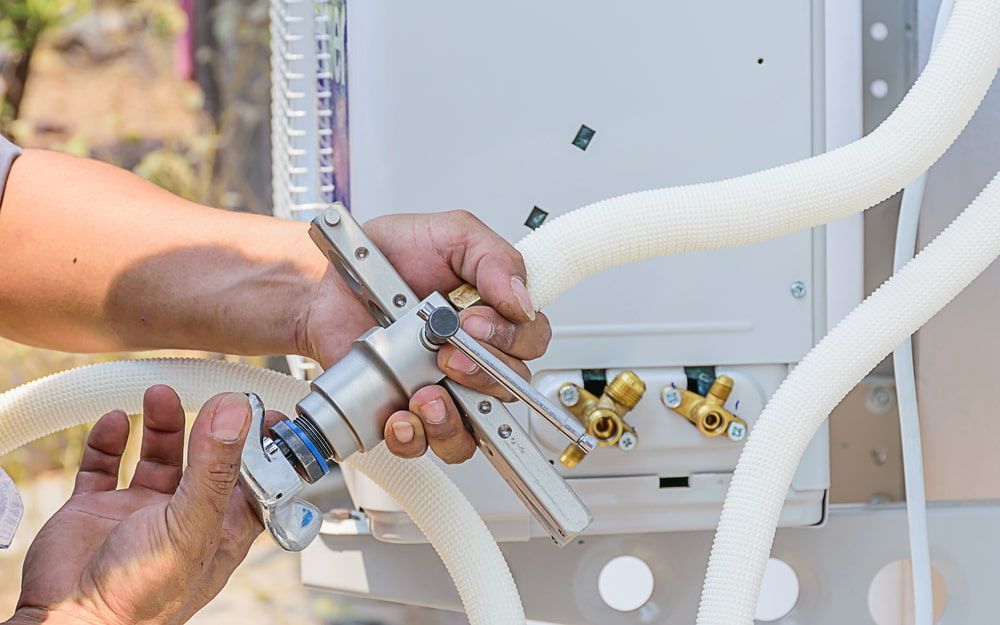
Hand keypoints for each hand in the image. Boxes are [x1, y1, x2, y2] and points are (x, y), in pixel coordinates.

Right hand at [10, 387, 261, 624]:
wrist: (69, 618)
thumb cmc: (140, 596)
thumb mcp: (191, 525)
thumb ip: (215, 467)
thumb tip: (235, 411)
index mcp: (218, 532)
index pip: (253, 482)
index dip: (259, 449)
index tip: (264, 413)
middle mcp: (182, 520)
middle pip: (205, 461)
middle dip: (208, 427)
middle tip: (215, 396)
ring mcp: (137, 514)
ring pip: (157, 457)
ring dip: (161, 424)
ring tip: (161, 395)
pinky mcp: (96, 510)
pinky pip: (104, 466)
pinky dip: (110, 440)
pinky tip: (117, 421)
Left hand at [299, 211, 551, 462]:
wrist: (327, 281)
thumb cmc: (387, 256)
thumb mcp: (451, 233)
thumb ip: (494, 259)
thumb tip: (522, 301)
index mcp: (493, 315)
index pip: (531, 341)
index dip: (511, 340)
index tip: (473, 323)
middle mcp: (473, 356)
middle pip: (508, 389)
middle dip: (481, 376)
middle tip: (447, 354)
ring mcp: (441, 388)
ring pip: (472, 430)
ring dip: (452, 419)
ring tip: (425, 395)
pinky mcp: (406, 410)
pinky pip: (424, 445)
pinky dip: (414, 437)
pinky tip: (400, 415)